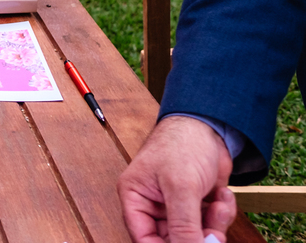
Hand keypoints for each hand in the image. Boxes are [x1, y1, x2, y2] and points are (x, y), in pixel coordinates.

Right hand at [118, 115, 235, 242]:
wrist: (210, 126)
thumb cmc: (183, 143)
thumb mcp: (181, 187)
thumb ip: (182, 225)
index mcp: (136, 198)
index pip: (144, 238)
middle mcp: (153, 205)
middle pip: (172, 240)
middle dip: (197, 237)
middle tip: (214, 234)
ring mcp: (176, 206)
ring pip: (195, 235)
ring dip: (213, 225)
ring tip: (219, 205)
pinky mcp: (197, 204)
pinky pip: (210, 225)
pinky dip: (221, 215)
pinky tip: (222, 195)